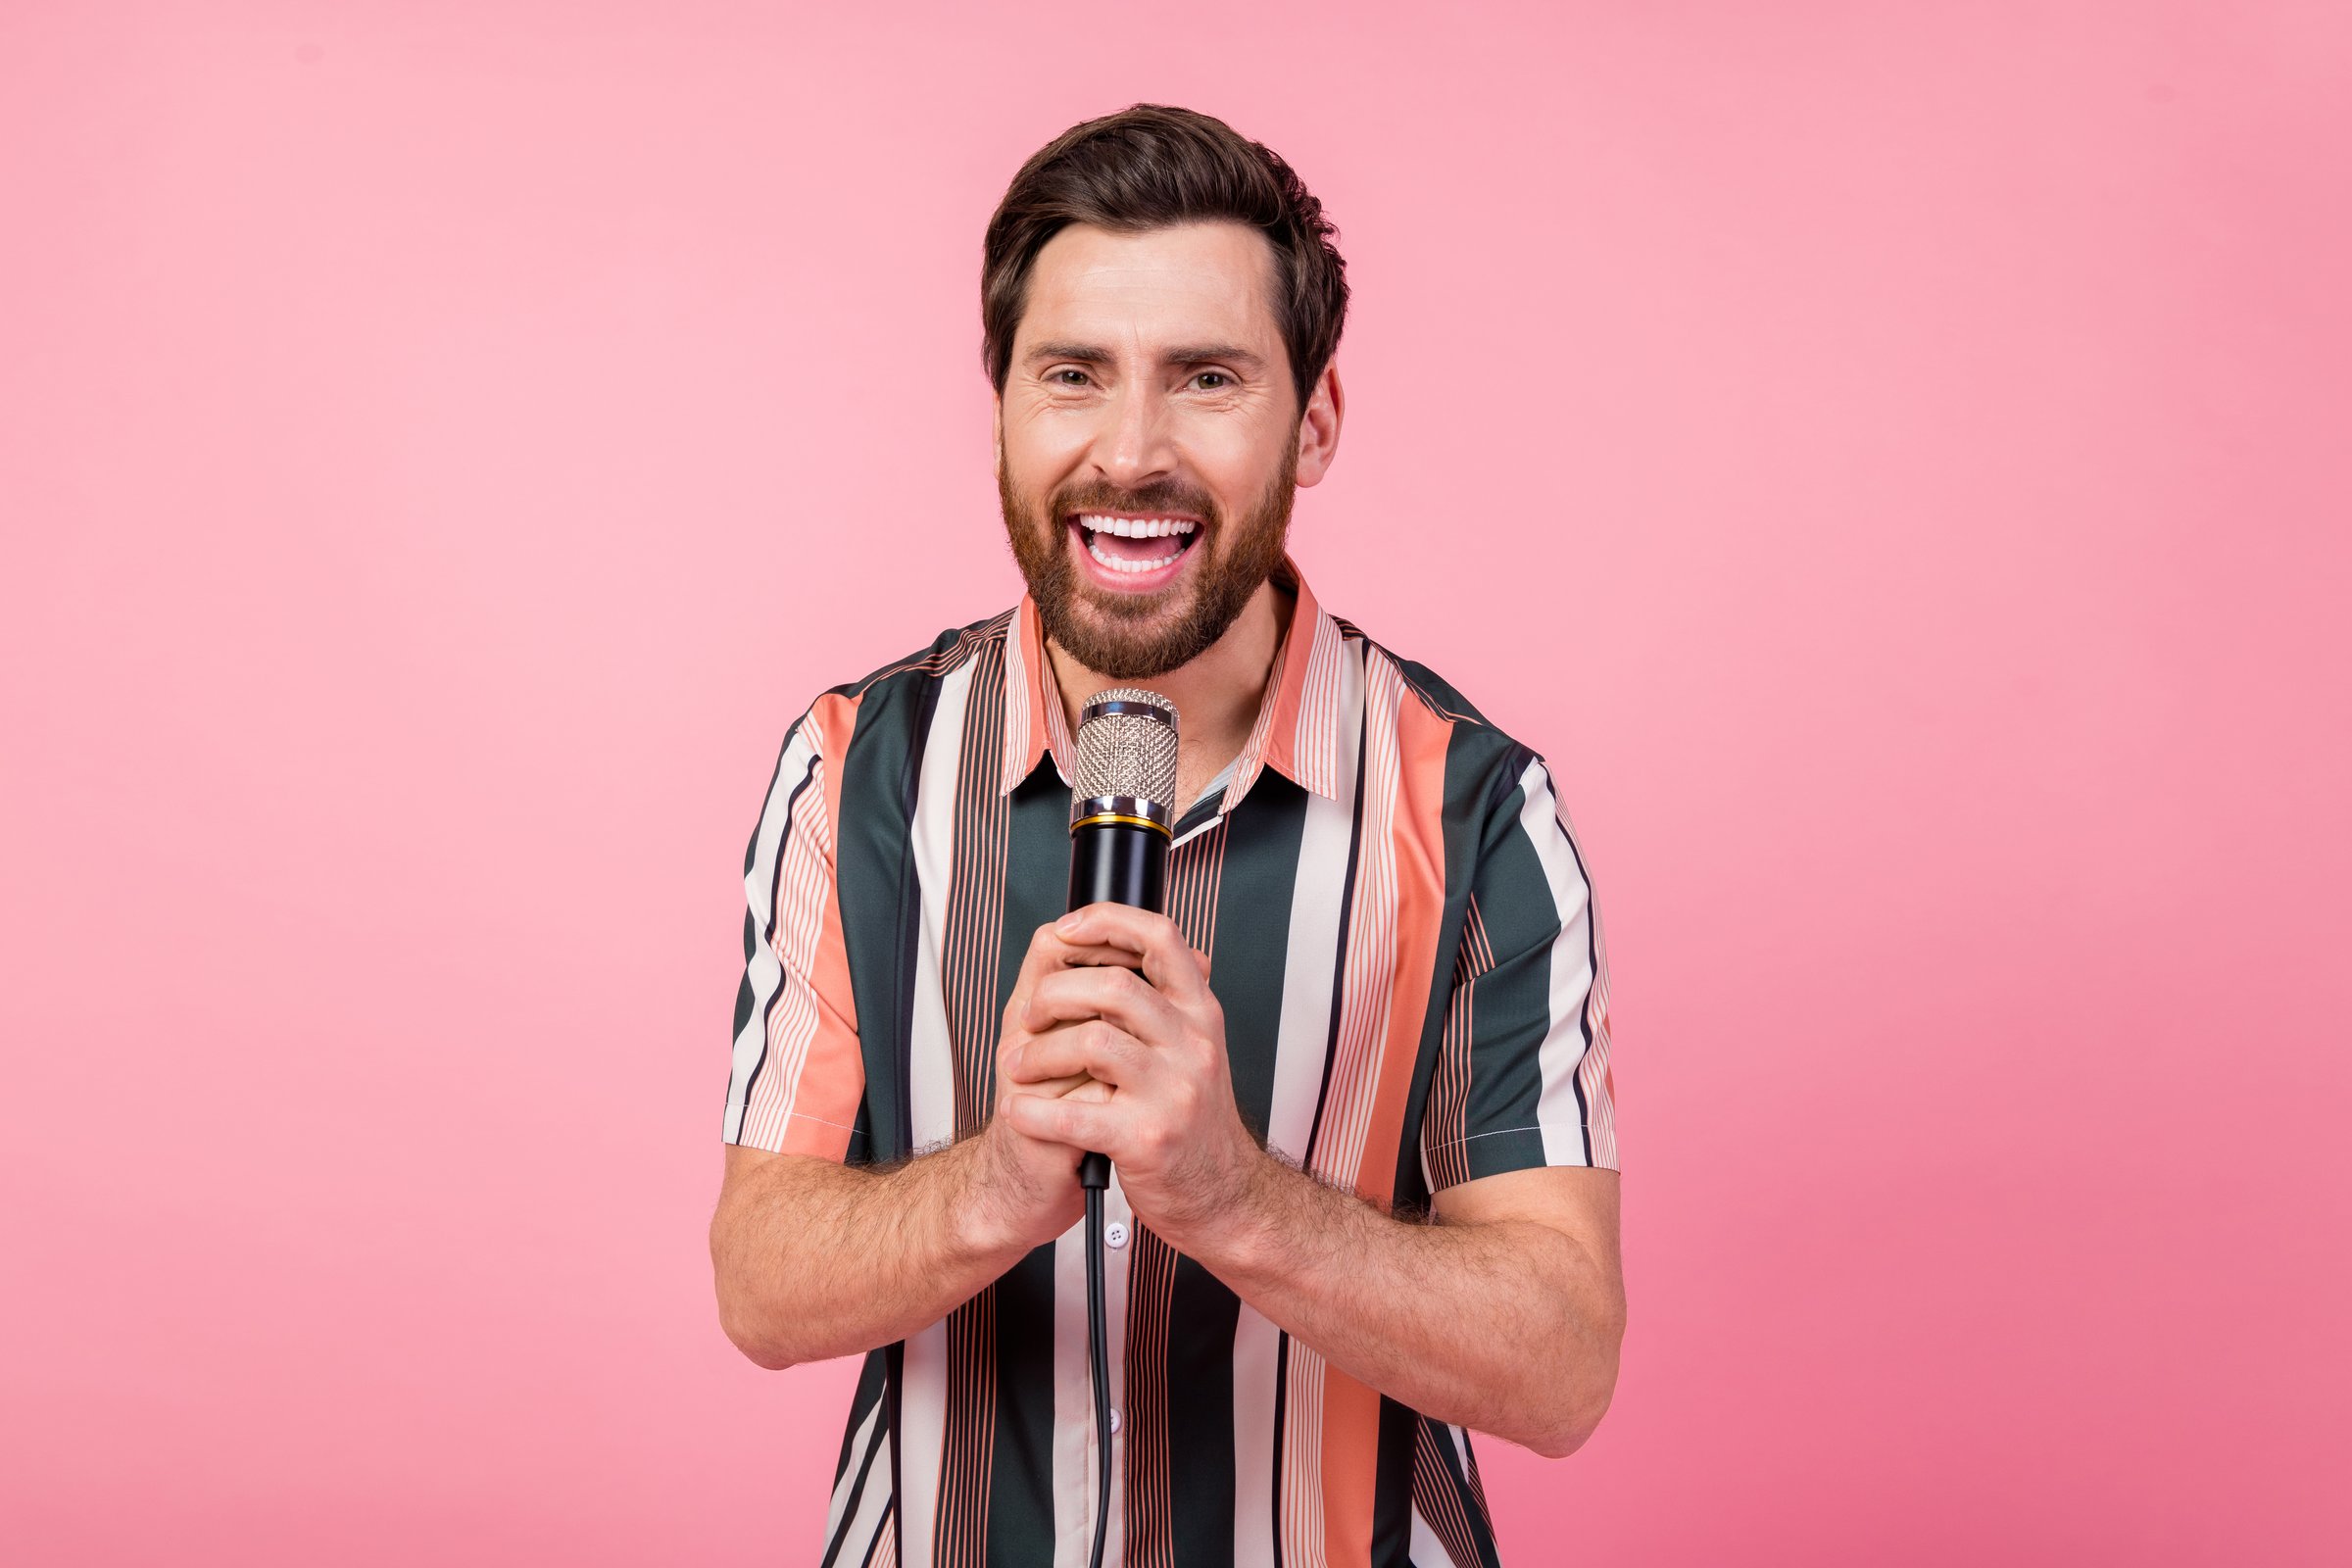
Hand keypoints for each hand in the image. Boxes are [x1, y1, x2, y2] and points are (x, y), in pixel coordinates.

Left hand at [997, 903, 1266, 1250]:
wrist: (1223, 1198)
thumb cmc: (1195, 1125)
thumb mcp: (1193, 1050)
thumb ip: (1164, 1002)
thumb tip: (1123, 949)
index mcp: (1199, 1014)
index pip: (1160, 938)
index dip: (1107, 921)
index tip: (1066, 930)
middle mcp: (1193, 1045)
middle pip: (1113, 985)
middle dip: (1053, 995)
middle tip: (1030, 1016)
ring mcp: (1173, 1091)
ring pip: (1091, 1041)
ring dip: (1037, 1053)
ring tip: (1020, 1067)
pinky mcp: (1147, 1137)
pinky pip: (1074, 1114)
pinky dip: (1033, 1113)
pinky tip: (1022, 1112)